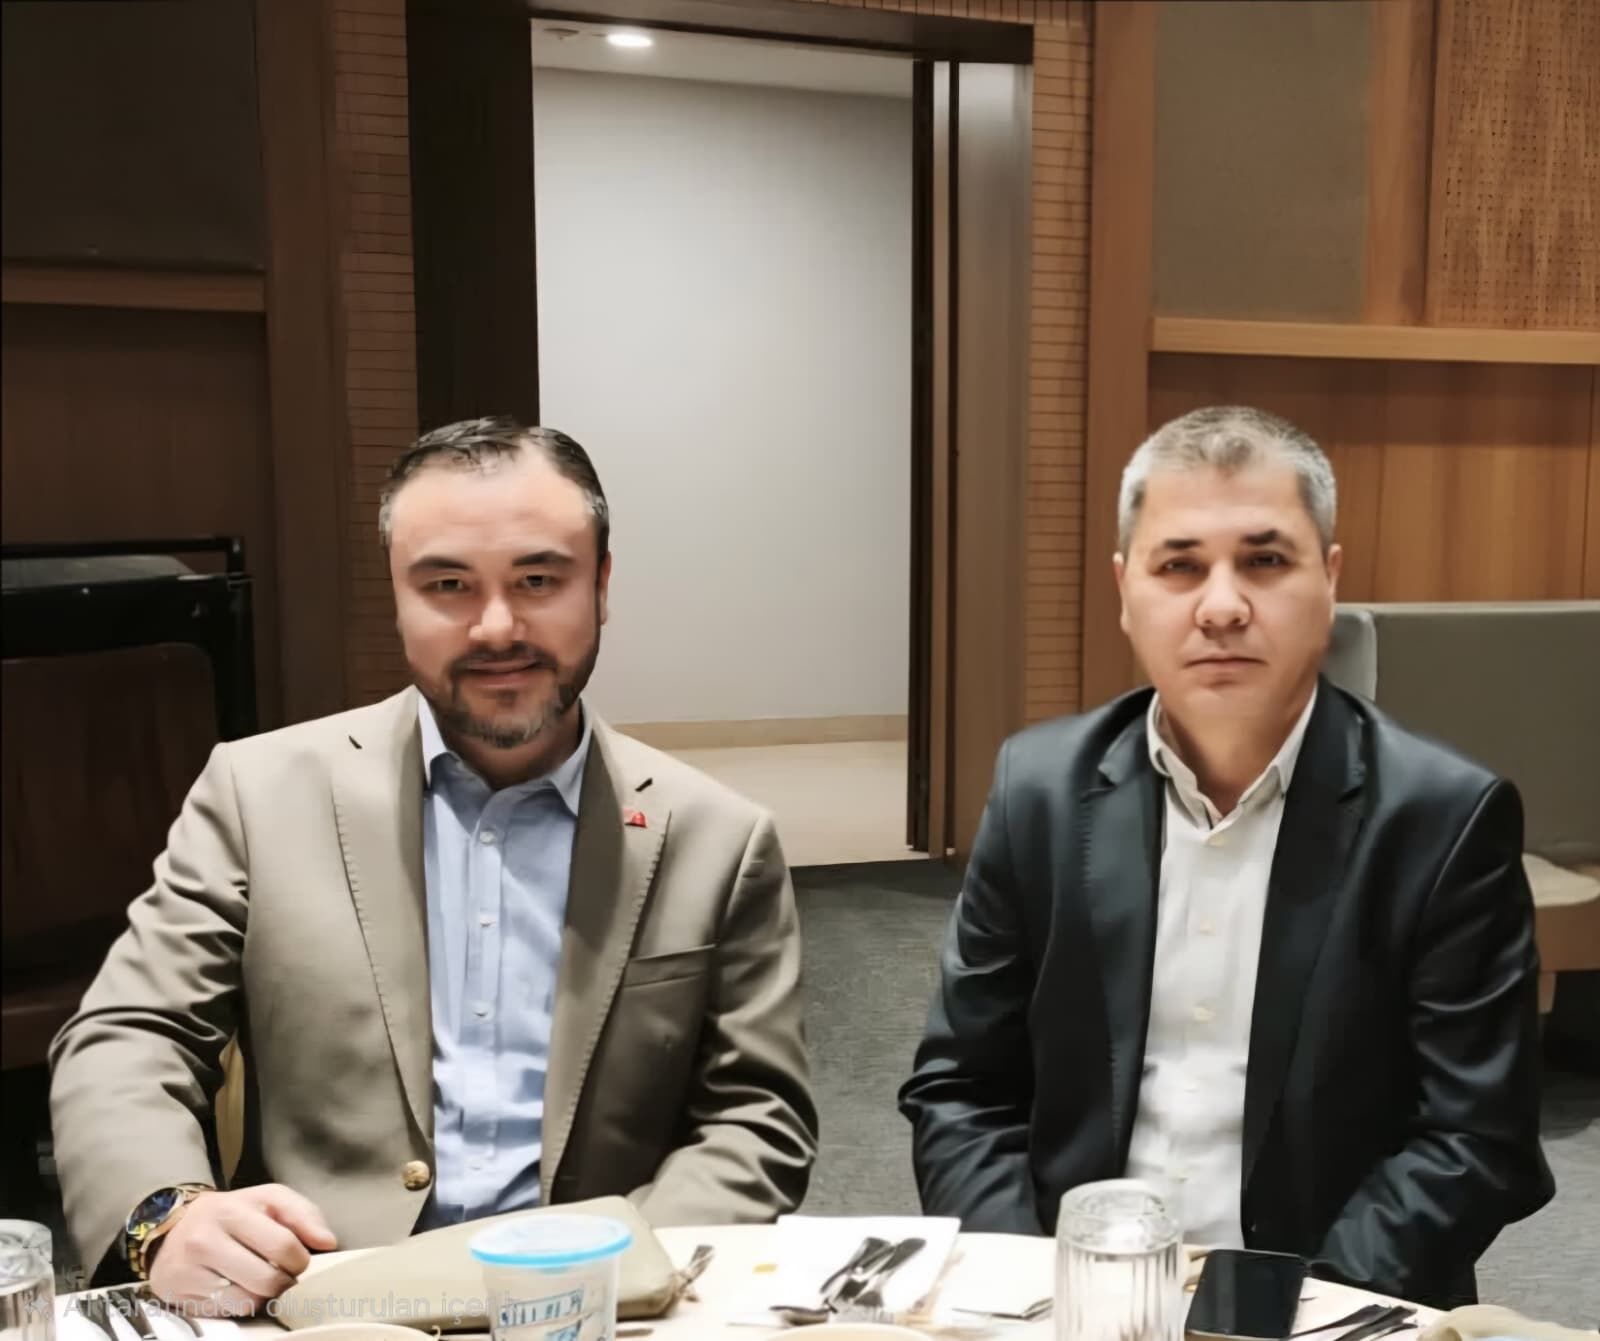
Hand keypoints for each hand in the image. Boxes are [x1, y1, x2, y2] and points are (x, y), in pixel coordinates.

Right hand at [146, 1184, 336, 1316]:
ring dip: (264, 1295)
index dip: (300, 1259)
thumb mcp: (269, 1199)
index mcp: (232, 1212)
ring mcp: (188, 1271)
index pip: (282, 1245)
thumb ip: (304, 1214)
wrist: (176, 1227)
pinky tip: (238, 1287)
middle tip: (283, 1274)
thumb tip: (328, 1242)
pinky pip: (227, 1311)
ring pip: (248, 1300)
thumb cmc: (234, 1213)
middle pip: (267, 1279)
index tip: (299, 1260)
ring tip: (260, 1279)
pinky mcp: (180, 1296)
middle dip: (285, 1281)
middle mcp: (205, 1241)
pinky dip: (241, 1303)